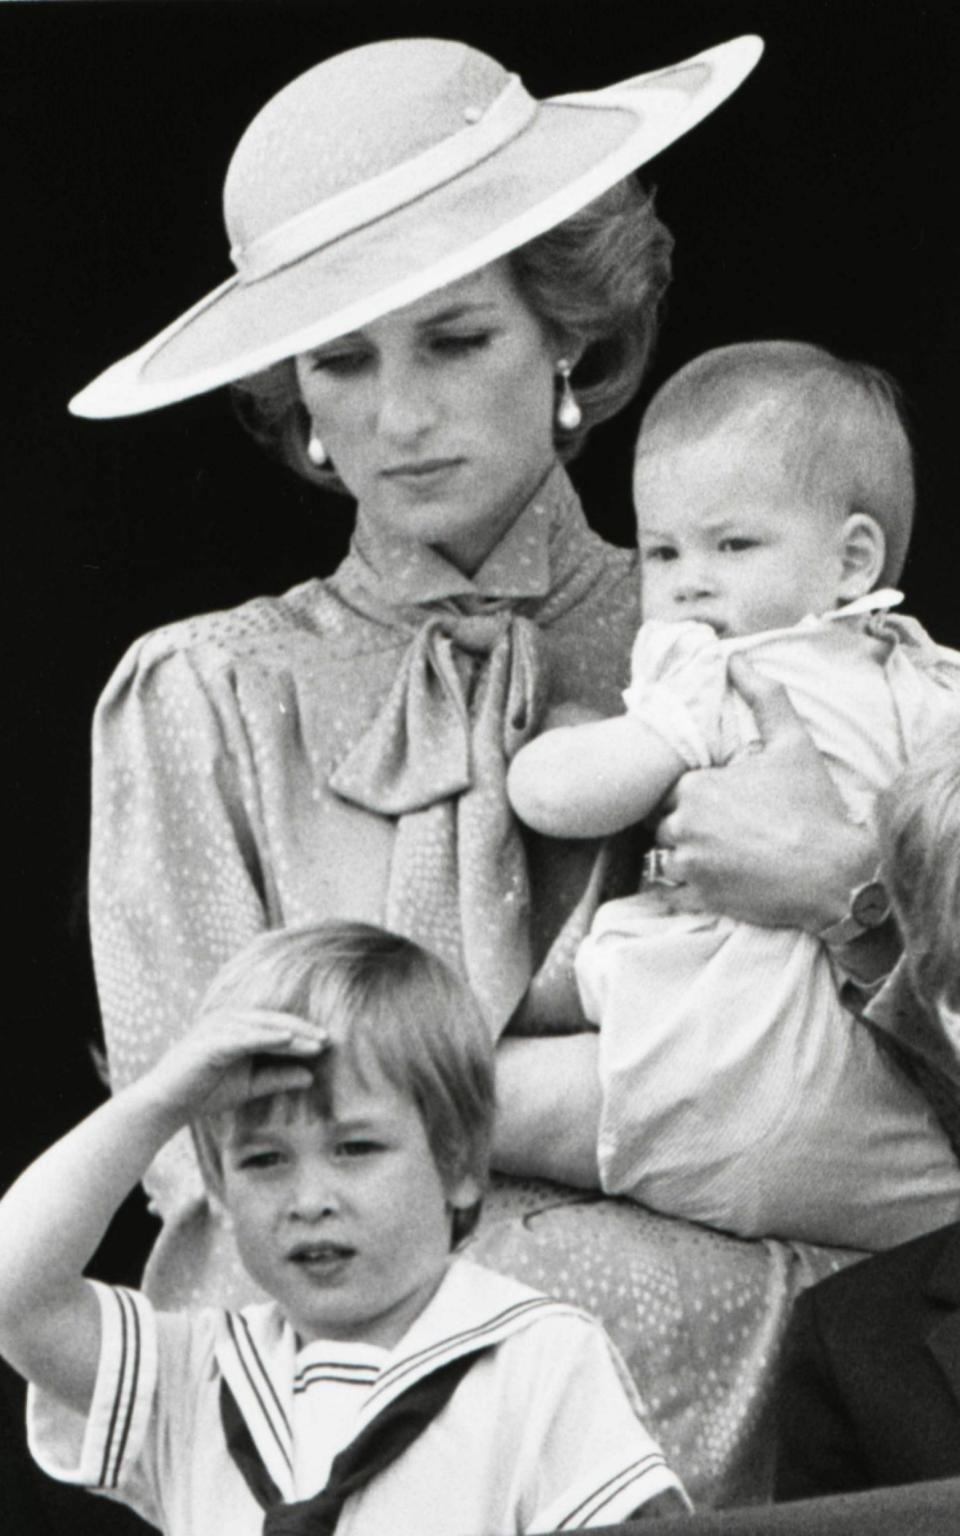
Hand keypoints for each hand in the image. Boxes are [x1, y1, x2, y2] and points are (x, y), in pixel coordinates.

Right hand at [142, 1009, 324, 1124]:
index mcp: (237, 1027)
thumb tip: (311, 1077)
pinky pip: (244, 1037)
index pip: (277, 1026)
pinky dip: (267, 1036)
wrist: (167, 1105)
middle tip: (329, 1040)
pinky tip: (287, 1039)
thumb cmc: (205, 1092)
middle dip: (303, 1030)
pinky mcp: (210, 1041)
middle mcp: (228, 1020)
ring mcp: (217, 1028)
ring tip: (316, 1042)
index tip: (329, 1043)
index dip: (303, 1033)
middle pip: (274, 1021)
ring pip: (262, 1026)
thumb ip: (277, 1079)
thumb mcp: (249, 1086)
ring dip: (291, 1033)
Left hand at [651, 657, 875, 929]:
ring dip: (684, 855)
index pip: (669, 790)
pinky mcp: (699, 898)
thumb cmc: (812, 806)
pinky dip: (688, 885)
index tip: (721, 801)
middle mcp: (683, 826)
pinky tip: (718, 879)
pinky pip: (673, 891)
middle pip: (662, 824)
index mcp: (696, 787)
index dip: (692, 795)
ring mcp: (689, 866)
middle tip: (722, 829)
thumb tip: (736, 659)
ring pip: (665, 857)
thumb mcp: (793, 743)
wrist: (834, 874)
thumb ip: (763, 697)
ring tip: (721, 854)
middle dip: (684, 825)